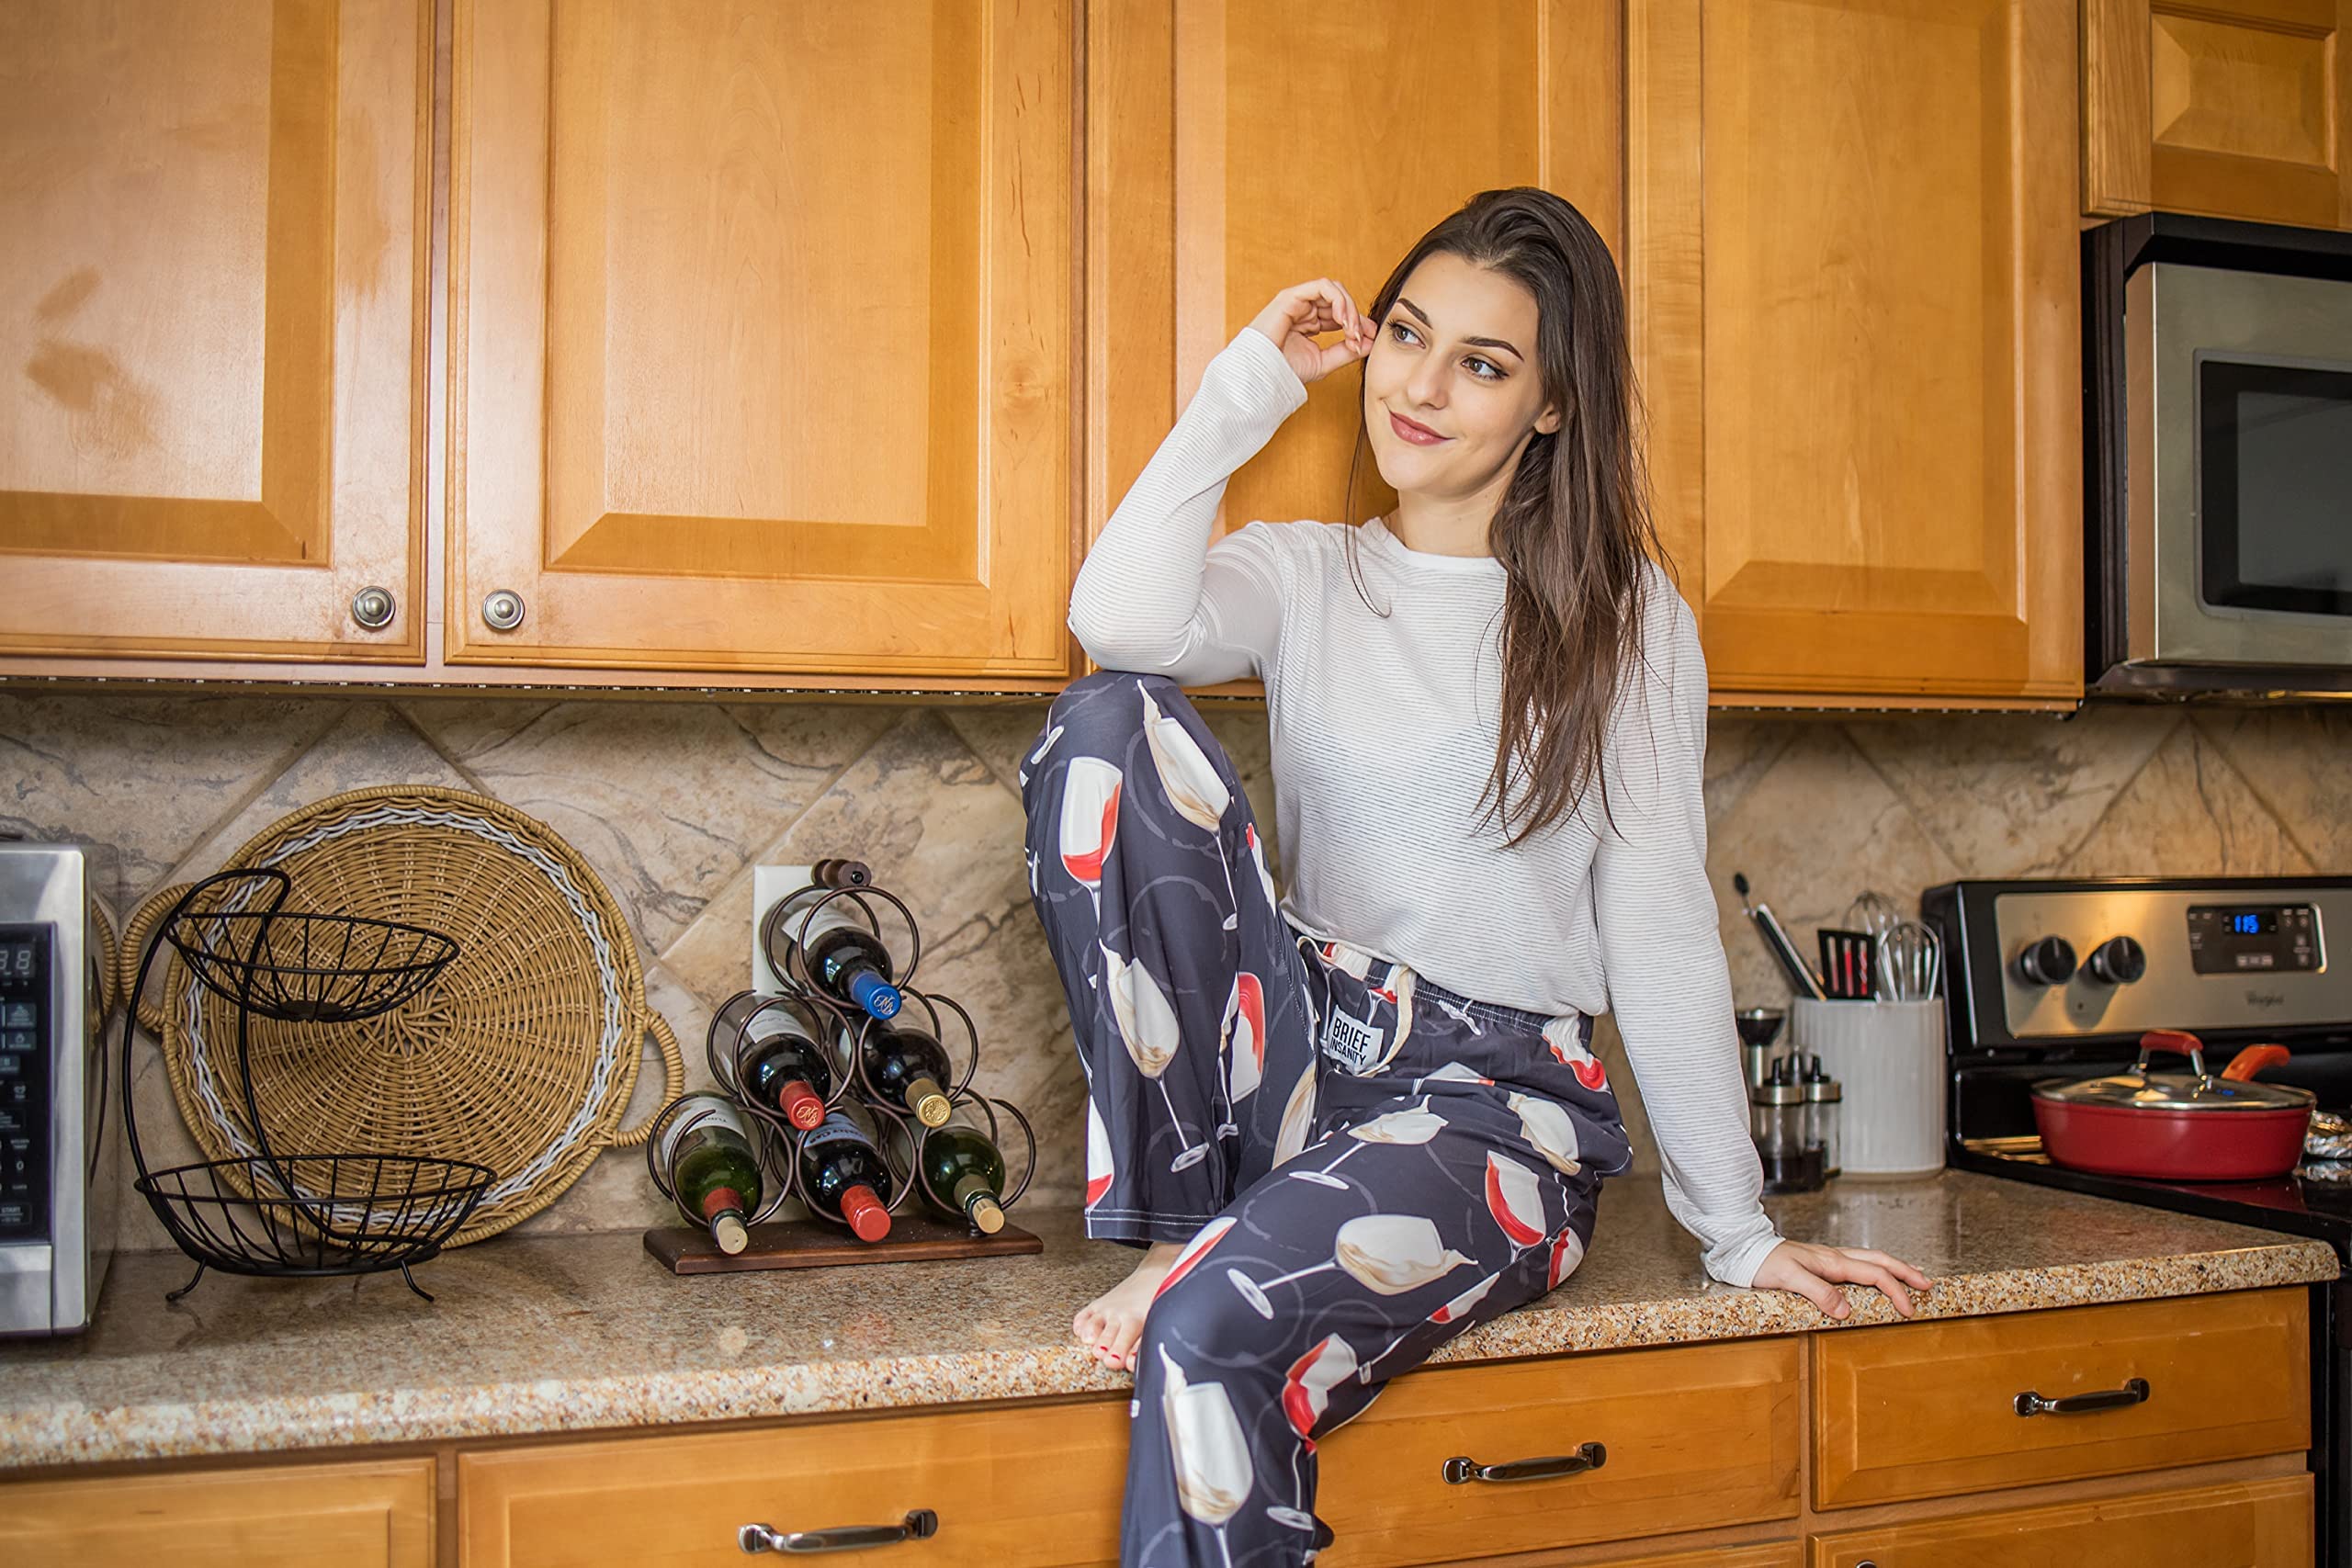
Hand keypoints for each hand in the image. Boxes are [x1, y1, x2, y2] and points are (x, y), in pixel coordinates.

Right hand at [1248, 278, 1376, 384]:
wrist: (1262, 375)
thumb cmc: (1284, 371)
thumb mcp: (1324, 362)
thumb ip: (1347, 351)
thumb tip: (1371, 342)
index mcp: (1310, 323)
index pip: (1340, 315)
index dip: (1358, 323)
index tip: (1370, 338)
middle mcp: (1304, 310)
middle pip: (1340, 301)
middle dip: (1356, 317)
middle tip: (1361, 337)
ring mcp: (1298, 302)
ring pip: (1334, 291)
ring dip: (1349, 309)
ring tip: (1351, 330)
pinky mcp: (1292, 296)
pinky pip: (1323, 286)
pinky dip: (1338, 300)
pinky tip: (1342, 319)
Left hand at [1751, 1239, 1931, 1320]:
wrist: (1744, 1248)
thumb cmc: (1763, 1262)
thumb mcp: (1788, 1279)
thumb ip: (1818, 1293)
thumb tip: (1846, 1311)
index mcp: (1832, 1262)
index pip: (1874, 1275)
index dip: (1895, 1292)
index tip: (1908, 1309)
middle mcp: (1834, 1257)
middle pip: (1879, 1260)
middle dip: (1905, 1272)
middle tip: (1926, 1284)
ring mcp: (1828, 1258)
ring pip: (1870, 1258)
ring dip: (1894, 1266)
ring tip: (1912, 1274)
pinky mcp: (1821, 1262)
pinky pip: (1856, 1262)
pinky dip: (1874, 1267)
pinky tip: (1874, 1273)